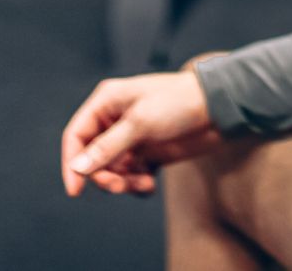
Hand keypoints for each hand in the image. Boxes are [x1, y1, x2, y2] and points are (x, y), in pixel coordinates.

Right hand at [59, 70, 226, 196]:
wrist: (218, 109)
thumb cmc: (179, 102)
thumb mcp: (140, 123)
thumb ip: (107, 147)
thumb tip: (77, 167)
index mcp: (107, 102)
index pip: (76, 135)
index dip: (72, 163)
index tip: (75, 190)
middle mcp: (115, 121)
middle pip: (91, 158)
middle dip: (104, 176)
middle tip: (121, 185)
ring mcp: (131, 138)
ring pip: (111, 171)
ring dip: (122, 182)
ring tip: (143, 183)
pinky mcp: (147, 153)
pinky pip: (130, 176)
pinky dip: (136, 184)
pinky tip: (150, 184)